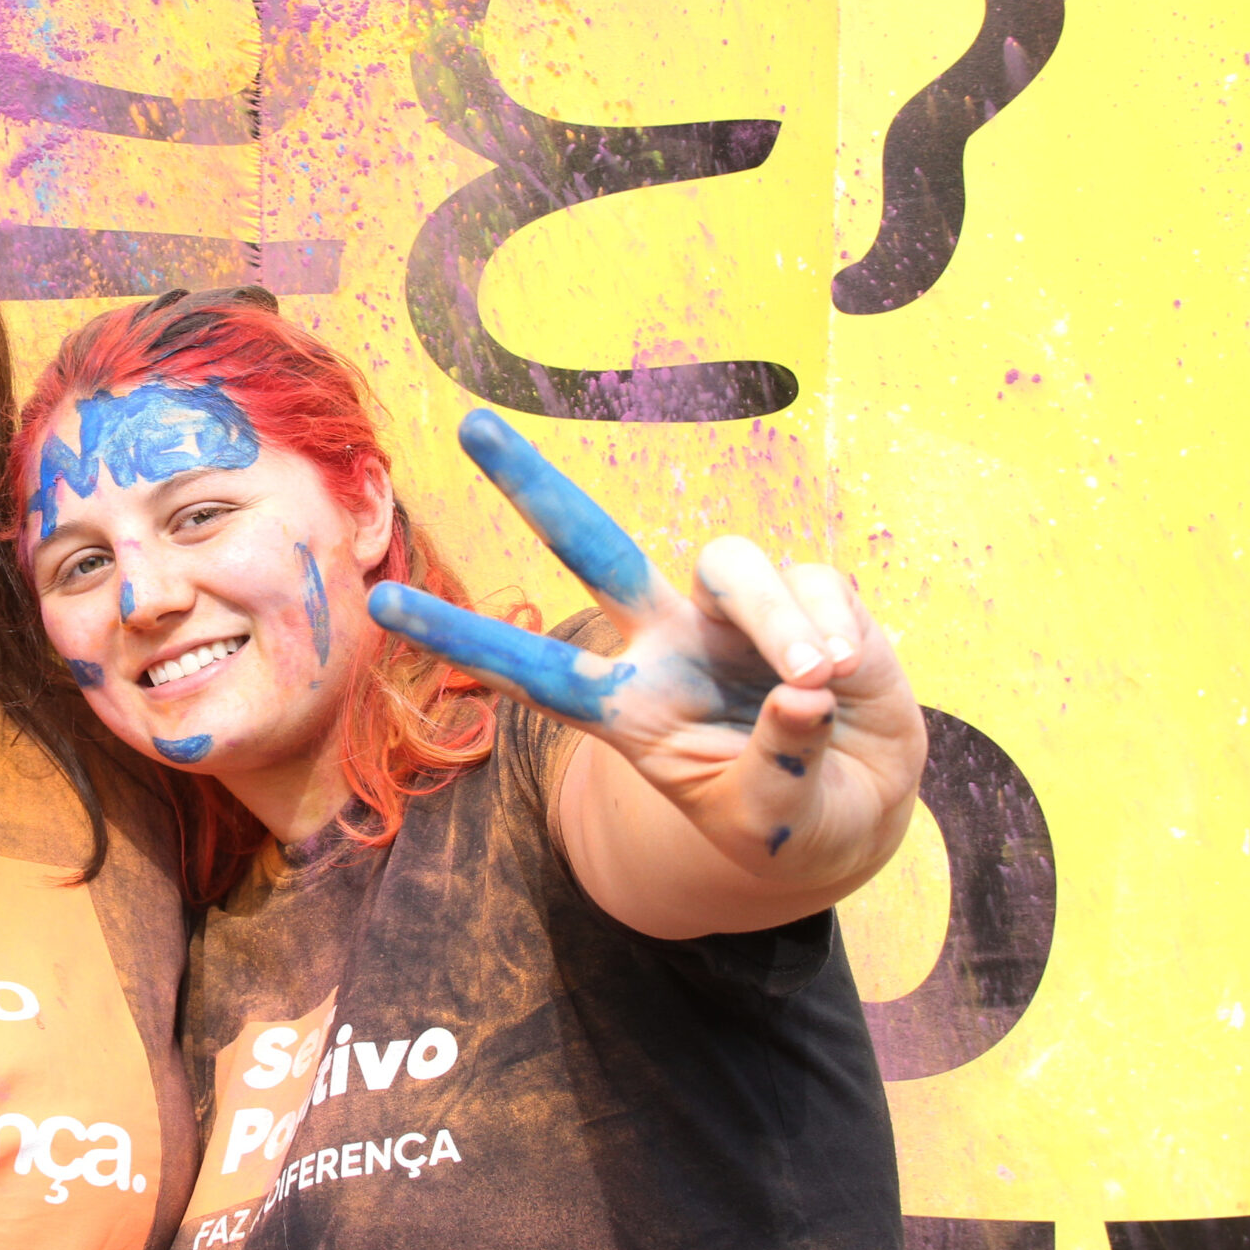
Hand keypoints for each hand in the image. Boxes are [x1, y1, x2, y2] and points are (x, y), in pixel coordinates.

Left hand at [369, 411, 924, 888]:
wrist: (864, 809)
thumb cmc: (789, 823)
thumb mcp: (770, 823)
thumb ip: (776, 765)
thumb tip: (800, 689)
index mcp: (627, 709)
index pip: (531, 671)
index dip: (462, 639)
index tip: (384, 601)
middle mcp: (665, 642)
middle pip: (591, 546)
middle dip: (531, 486)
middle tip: (470, 426)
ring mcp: (731, 612)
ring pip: (733, 564)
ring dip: (777, 620)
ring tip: (818, 683)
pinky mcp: (806, 593)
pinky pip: (815, 583)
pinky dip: (839, 629)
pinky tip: (852, 676)